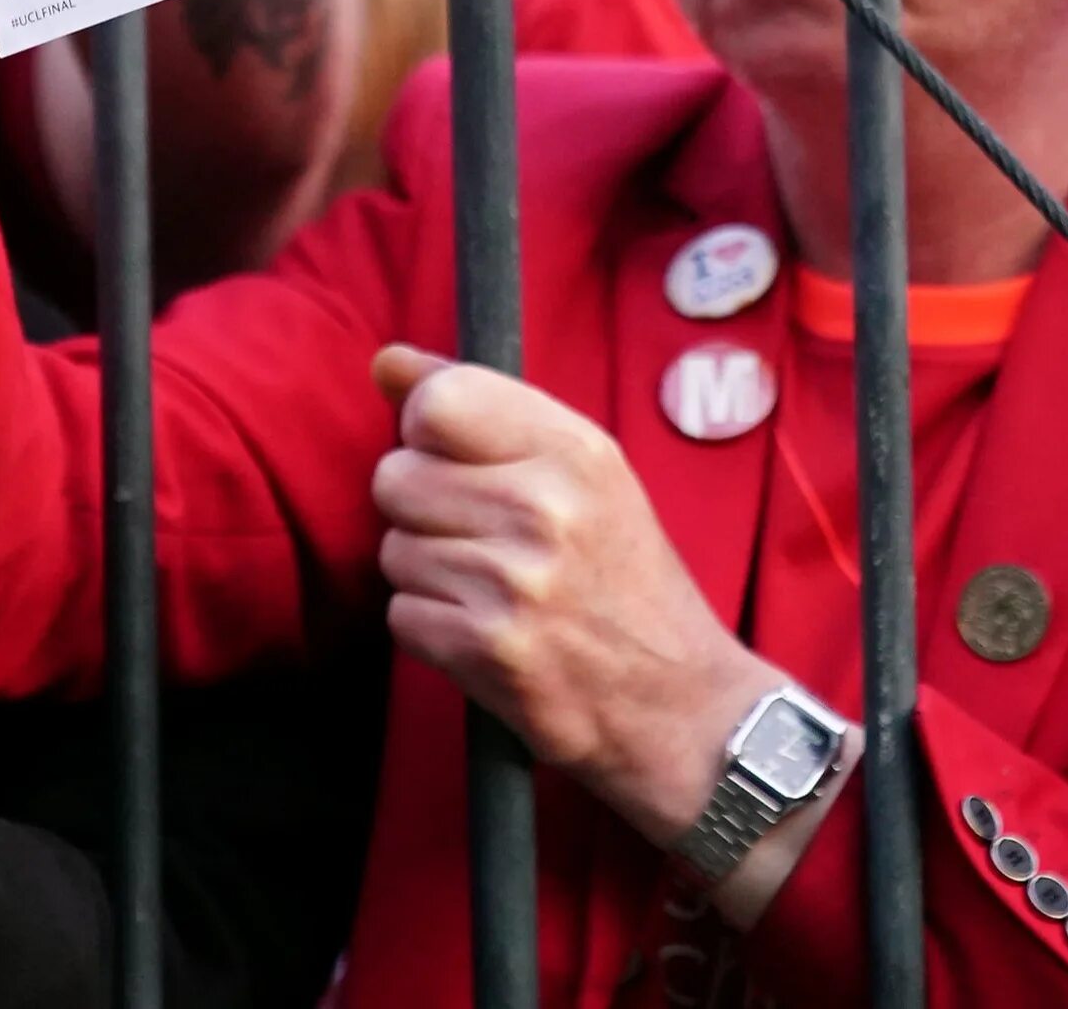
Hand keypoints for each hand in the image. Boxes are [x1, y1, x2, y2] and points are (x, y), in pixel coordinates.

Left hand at [369, 345, 778, 846]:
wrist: (681, 707)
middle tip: (481, 537)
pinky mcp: (486, 650)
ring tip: (492, 591)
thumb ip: (486, 409)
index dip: (427, 430)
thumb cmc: (626, 581)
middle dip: (421, 508)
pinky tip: (485, 634)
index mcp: (575, 450)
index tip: (455, 456)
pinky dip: (431, 628)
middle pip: (396, 476)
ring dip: (427, 574)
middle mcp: (543, 507)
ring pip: (394, 548)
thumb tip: (386, 361)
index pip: (439, 400)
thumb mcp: (586, 474)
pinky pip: (400, 615)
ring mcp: (513, 582)